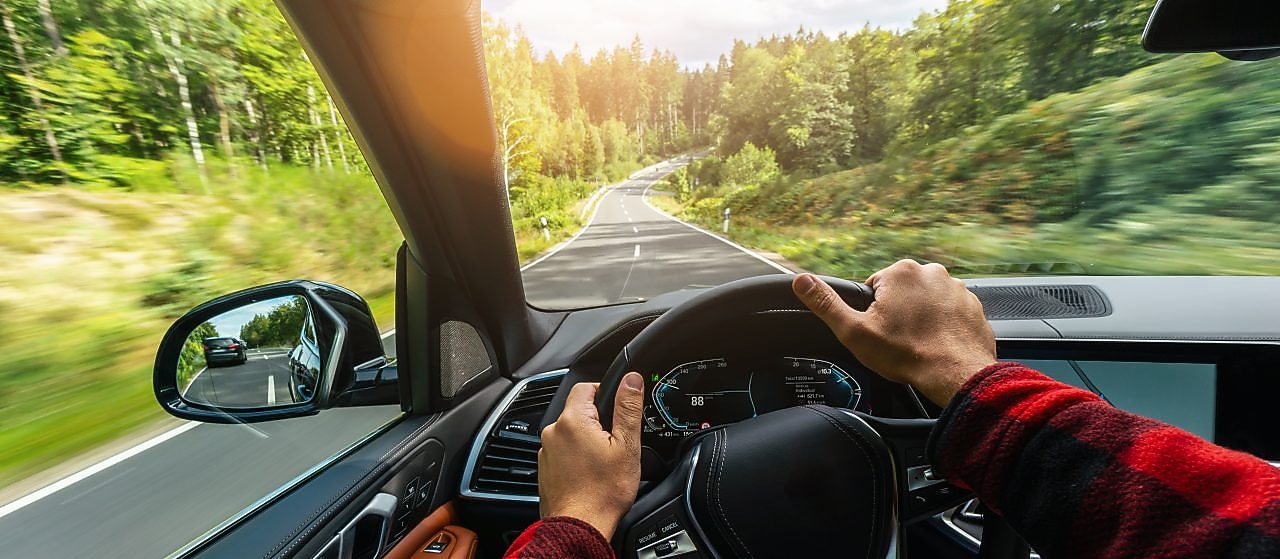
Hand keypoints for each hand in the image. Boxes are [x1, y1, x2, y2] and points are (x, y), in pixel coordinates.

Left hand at [537, 372, 644, 539]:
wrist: (580, 527)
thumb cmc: (603, 493)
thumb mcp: (626, 446)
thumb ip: (628, 408)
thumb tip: (632, 379)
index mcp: (573, 420)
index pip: (586, 386)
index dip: (605, 392)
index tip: (618, 411)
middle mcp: (553, 432)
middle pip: (579, 411)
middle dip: (598, 422)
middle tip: (615, 444)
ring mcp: (546, 451)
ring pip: (572, 433)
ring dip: (587, 441)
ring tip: (603, 463)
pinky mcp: (545, 468)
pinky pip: (564, 452)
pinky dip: (577, 457)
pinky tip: (590, 474)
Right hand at [791, 260, 996, 405]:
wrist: (956, 375)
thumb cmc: (907, 355)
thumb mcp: (854, 332)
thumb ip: (826, 304)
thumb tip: (801, 281)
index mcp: (899, 272)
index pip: (874, 288)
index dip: (872, 313)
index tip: (880, 331)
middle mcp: (931, 272)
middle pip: (901, 292)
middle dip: (898, 312)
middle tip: (898, 340)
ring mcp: (956, 288)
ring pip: (926, 301)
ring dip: (921, 317)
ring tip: (919, 343)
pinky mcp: (973, 305)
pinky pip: (949, 312)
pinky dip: (943, 325)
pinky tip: (937, 343)